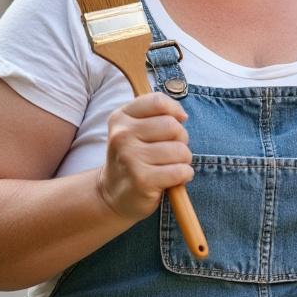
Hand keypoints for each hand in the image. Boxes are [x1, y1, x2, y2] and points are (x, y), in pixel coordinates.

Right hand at [98, 92, 193, 223]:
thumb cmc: (134, 158)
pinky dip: (185, 175)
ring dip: (184, 160)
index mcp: (121, 118)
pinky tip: (173, 180)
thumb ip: (157, 115)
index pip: (158, 101)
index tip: (177, 122)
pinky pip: (180, 171)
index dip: (175, 110)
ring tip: (170, 166)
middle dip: (181, 139)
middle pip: (172, 126)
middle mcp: (122, 135)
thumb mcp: (135, 130)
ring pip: (179, 150)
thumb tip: (182, 116)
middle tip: (170, 152)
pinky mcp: (142, 180)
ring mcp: (130, 158)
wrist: (111, 195)